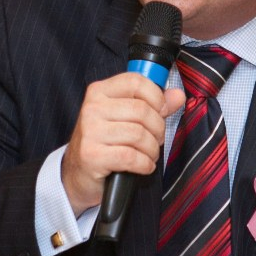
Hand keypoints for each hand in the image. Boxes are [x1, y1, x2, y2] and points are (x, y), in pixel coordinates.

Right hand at [61, 72, 184, 215]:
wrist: (77, 174)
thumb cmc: (105, 142)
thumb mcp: (125, 118)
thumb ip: (153, 104)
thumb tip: (178, 96)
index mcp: (99, 91)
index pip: (136, 82)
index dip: (156, 96)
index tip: (162, 111)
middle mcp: (92, 108)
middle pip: (141, 110)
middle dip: (157, 129)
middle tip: (156, 139)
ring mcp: (90, 131)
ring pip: (139, 134)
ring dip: (152, 149)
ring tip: (149, 154)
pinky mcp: (92, 155)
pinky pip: (131, 157)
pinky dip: (145, 164)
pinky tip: (143, 166)